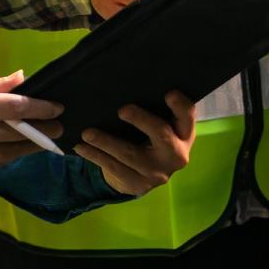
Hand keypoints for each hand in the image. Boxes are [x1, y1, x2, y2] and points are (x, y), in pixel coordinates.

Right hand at [0, 71, 62, 187]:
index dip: (40, 108)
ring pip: (11, 153)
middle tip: (59, 125)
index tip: (57, 108)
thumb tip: (21, 79)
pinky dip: (5, 156)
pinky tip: (11, 149)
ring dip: (29, 146)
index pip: (14, 107)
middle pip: (18, 132)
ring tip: (43, 139)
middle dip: (42, 129)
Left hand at [78, 92, 196, 195]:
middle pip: (161, 134)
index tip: (169, 93)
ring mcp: (157, 173)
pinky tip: (81, 147)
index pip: (187, 117)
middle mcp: (176, 155)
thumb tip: (126, 85)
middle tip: (122, 110)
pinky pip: (114, 168)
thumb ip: (155, 110)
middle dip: (142, 120)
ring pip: (130, 154)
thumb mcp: (160, 125)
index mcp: (184, 134)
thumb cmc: (150, 138)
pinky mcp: (138, 184)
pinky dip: (95, 156)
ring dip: (105, 142)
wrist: (144, 175)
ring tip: (87, 132)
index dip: (180, 106)